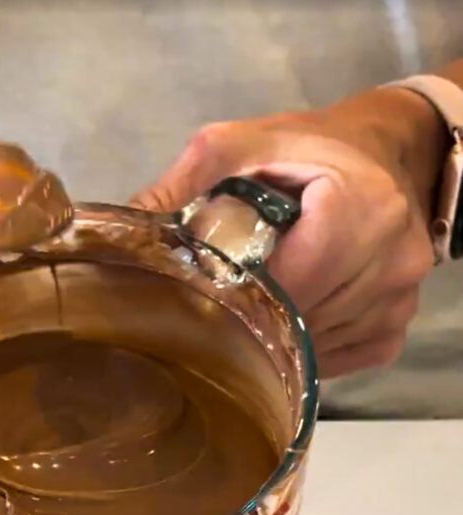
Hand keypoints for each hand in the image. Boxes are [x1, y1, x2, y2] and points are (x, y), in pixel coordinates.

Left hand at [133, 89, 446, 377]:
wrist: (378, 156)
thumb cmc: (304, 152)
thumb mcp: (238, 148)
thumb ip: (181, 186)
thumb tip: (120, 233)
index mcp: (361, 207)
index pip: (289, 282)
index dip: (238, 295)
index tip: (201, 294)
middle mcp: (393, 261)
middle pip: (298, 321)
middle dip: (250, 320)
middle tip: (218, 304)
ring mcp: (398, 304)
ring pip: (313, 350)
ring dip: (274, 338)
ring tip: (252, 308)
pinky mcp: (392, 333)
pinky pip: (336, 363)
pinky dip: (302, 351)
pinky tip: (285, 322)